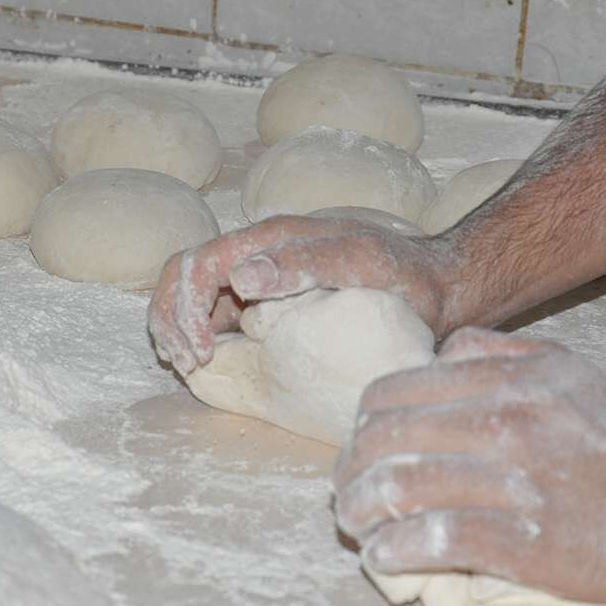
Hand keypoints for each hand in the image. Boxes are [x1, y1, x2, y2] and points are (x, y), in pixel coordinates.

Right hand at [147, 215, 454, 373]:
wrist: (434, 288)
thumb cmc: (400, 275)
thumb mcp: (357, 263)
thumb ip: (302, 264)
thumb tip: (241, 275)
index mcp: (268, 238)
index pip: (198, 264)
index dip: (184, 306)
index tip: (201, 351)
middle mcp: (256, 254)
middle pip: (183, 277)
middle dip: (172, 319)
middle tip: (186, 364)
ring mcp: (259, 280)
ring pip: (192, 298)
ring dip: (180, 331)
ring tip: (190, 368)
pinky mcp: (267, 306)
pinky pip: (217, 318)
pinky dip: (202, 340)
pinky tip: (211, 367)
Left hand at [334, 329, 605, 602]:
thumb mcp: (565, 367)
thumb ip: (497, 351)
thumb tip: (441, 349)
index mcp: (507, 378)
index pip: (395, 392)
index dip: (362, 423)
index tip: (360, 447)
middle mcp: (505, 421)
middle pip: (386, 440)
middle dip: (351, 470)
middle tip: (346, 493)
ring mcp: (514, 481)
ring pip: (400, 488)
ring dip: (361, 512)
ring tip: (357, 527)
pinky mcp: (526, 541)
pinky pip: (434, 539)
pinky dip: (394, 549)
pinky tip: (386, 556)